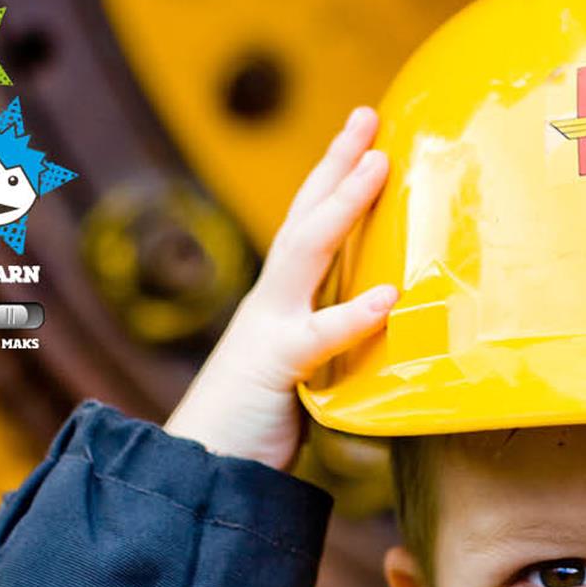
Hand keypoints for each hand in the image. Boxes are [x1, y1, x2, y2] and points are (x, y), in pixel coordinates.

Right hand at [164, 107, 394, 470]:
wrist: (200, 472)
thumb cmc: (254, 428)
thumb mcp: (302, 378)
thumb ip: (333, 349)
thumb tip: (385, 333)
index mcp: (279, 303)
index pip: (308, 227)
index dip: (335, 179)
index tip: (365, 135)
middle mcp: (271, 304)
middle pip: (304, 217)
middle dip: (336, 162)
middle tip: (368, 114)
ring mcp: (268, 332)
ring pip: (305, 254)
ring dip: (343, 206)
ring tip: (379, 164)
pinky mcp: (275, 372)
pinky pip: (315, 339)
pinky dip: (350, 317)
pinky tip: (385, 299)